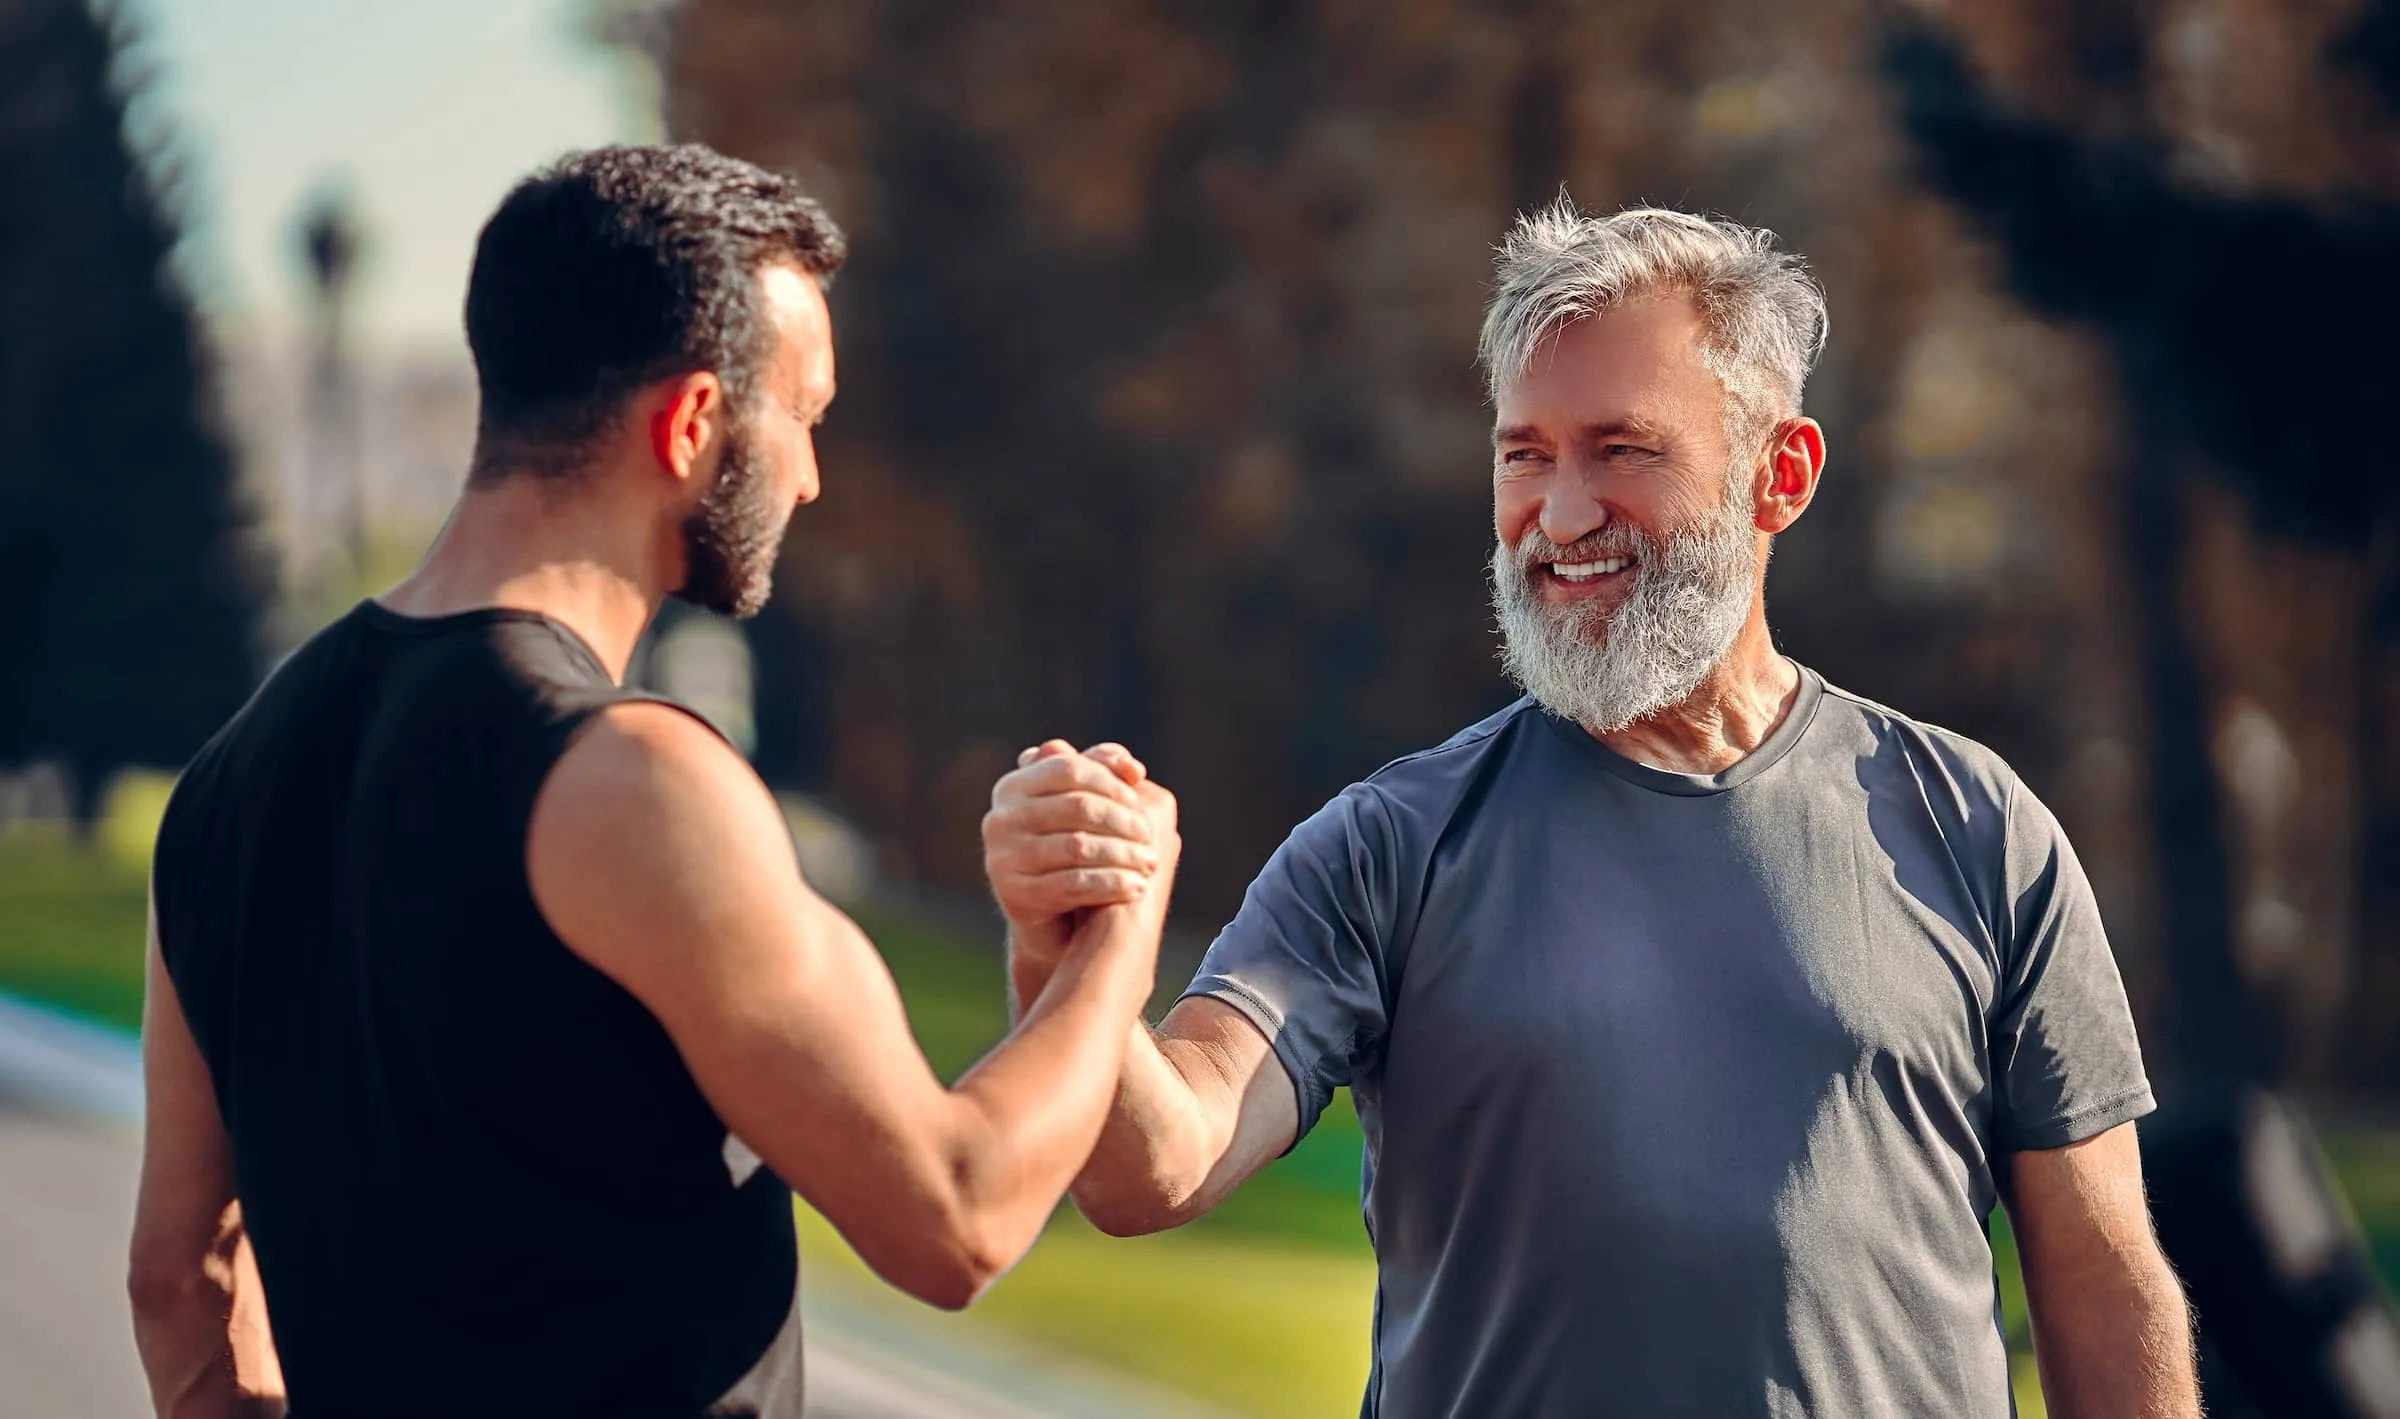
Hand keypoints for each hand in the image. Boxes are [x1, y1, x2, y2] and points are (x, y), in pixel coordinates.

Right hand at [984, 741, 1177, 964]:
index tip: (1139, 798)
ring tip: (1149, 862)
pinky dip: (1111, 883)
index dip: (1109, 781)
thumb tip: (1134, 768)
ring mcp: (1002, 858)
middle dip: (1122, 820)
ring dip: (1123, 854)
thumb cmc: (1074, 854)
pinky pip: (1073, 884)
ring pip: (1078, 846)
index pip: (1069, 769)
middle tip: (1150, 835)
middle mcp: (999, 819)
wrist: (1054, 923)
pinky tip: (1136, 887)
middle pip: (1077, 806)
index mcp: (1012, 787)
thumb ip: (1104, 775)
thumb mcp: (1084, 809)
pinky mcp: (1013, 895)